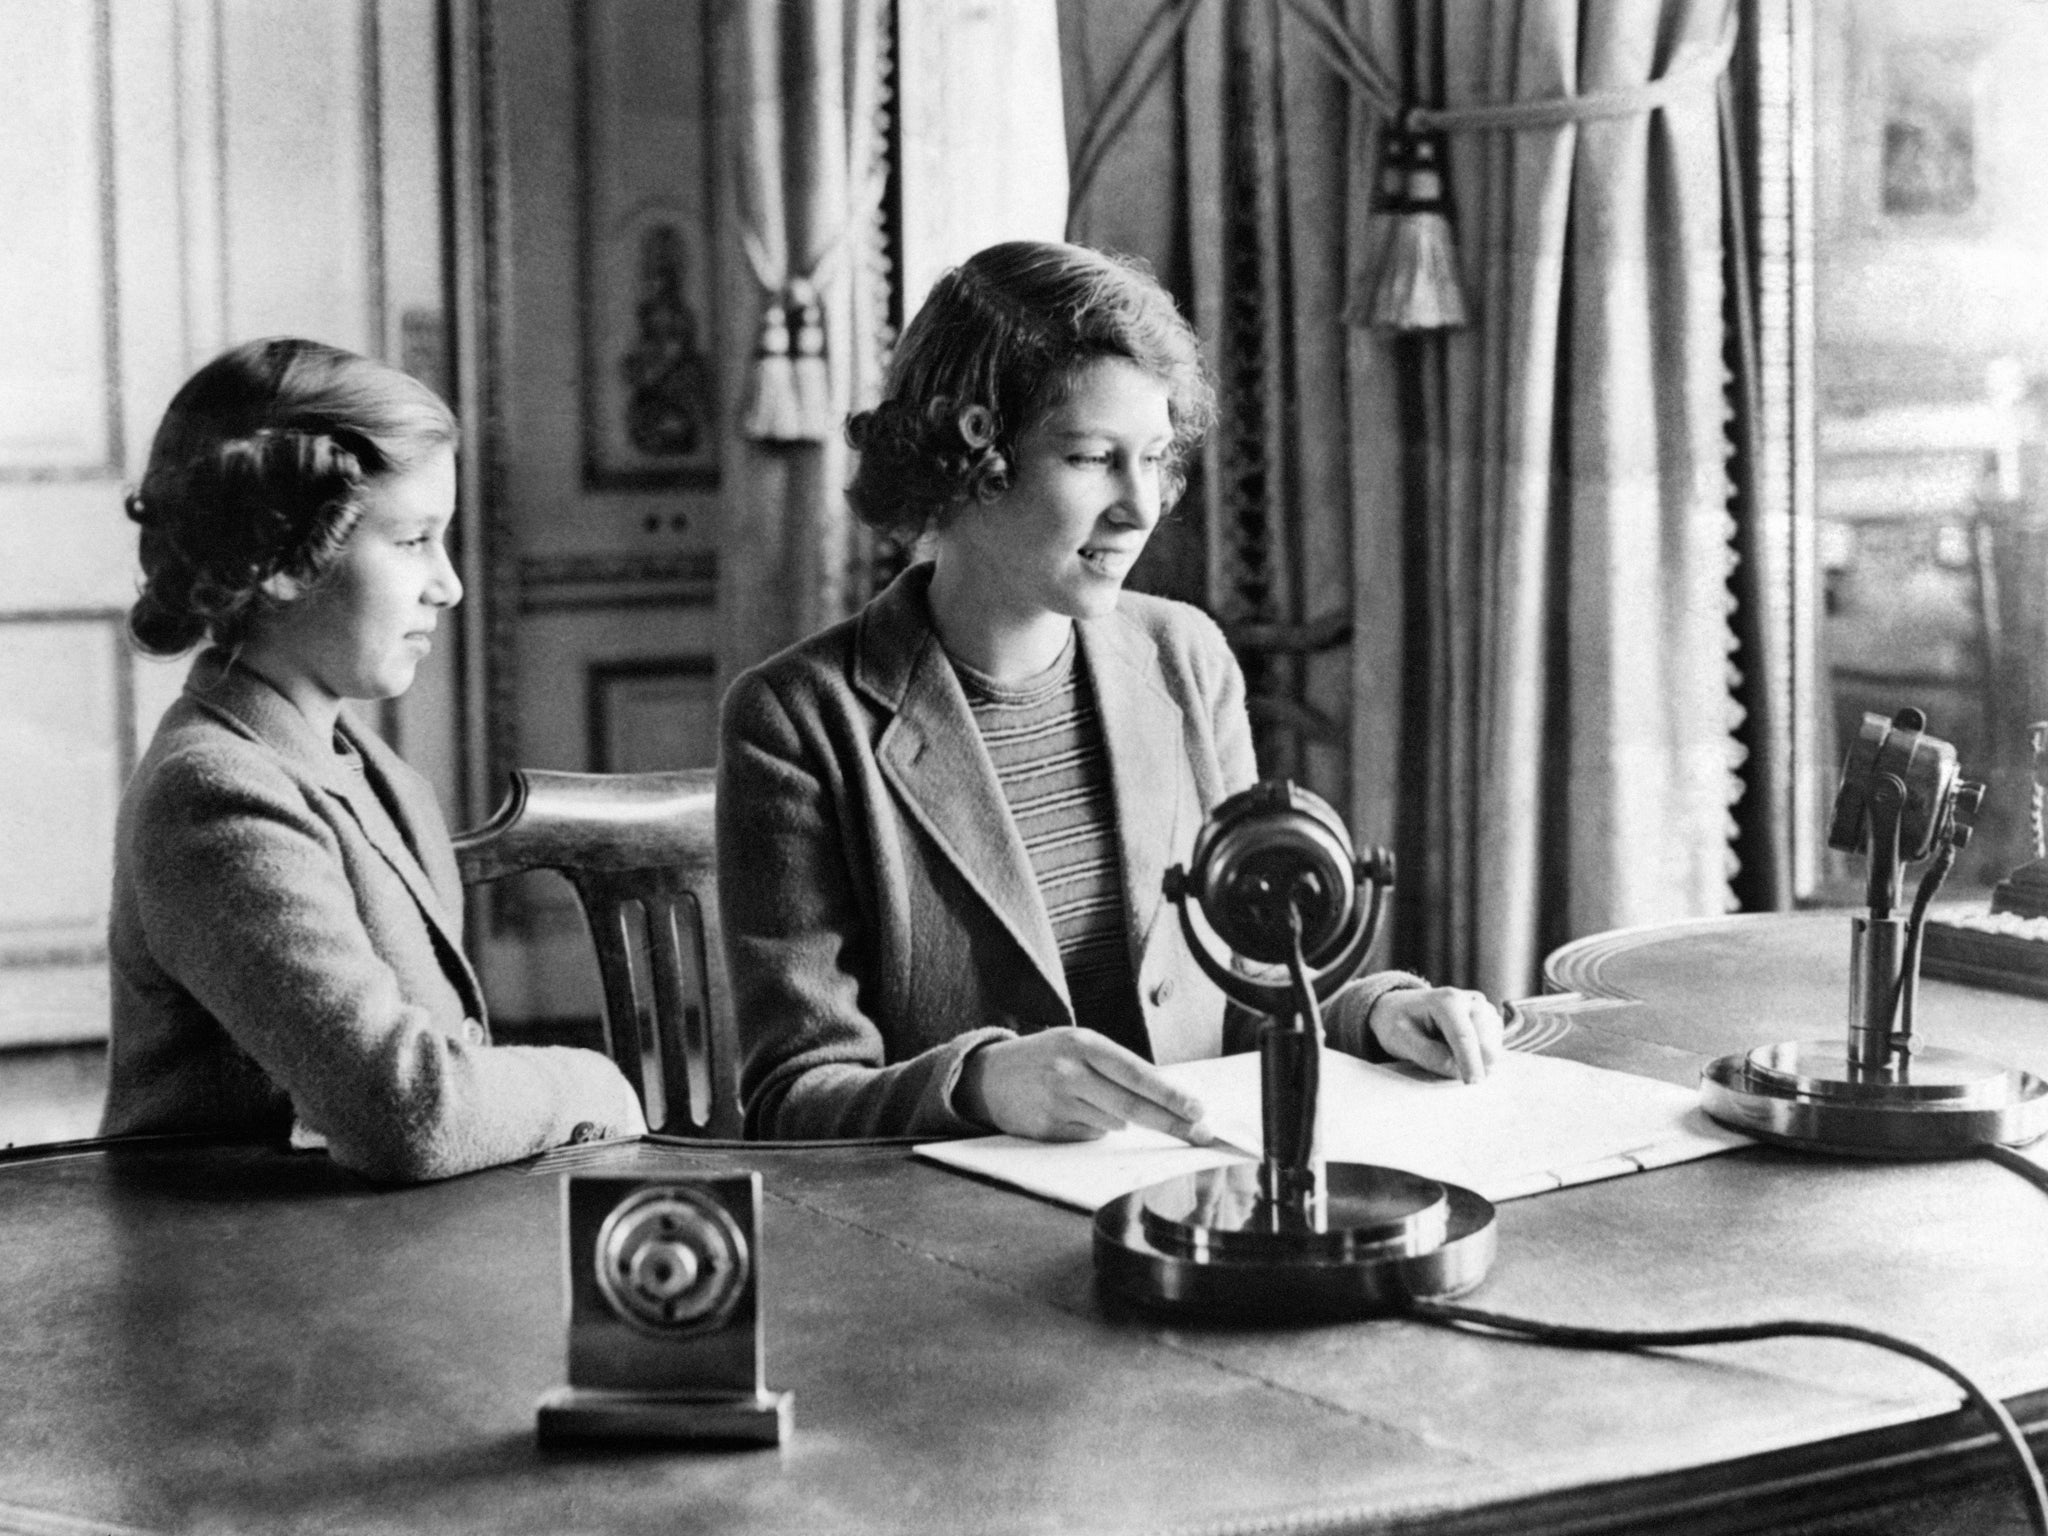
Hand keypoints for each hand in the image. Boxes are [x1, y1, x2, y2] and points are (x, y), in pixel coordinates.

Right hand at [956, 1028, 1213, 1142]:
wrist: (988, 1076)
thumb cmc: (1045, 1058)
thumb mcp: (1078, 1046)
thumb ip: (1116, 1067)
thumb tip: (1166, 1097)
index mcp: (1083, 1044)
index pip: (1137, 1073)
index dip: (1170, 1094)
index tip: (1198, 1109)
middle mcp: (1069, 1071)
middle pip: (1132, 1105)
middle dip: (1171, 1122)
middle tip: (1200, 1133)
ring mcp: (1057, 1103)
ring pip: (1113, 1123)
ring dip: (1119, 1119)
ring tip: (1090, 1100)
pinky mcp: (1048, 1130)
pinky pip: (1089, 1137)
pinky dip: (1093, 1129)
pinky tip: (1071, 1113)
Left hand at [1367, 987, 1503, 1082]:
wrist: (1400, 1007)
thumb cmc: (1398, 1022)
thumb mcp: (1401, 1039)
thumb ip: (1429, 1055)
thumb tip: (1458, 1071)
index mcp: (1447, 1001)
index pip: (1464, 1037)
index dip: (1470, 1062)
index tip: (1473, 1084)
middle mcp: (1471, 1000)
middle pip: (1486, 1043)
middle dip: (1473, 1062)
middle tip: (1444, 1064)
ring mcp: (1483, 1009)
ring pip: (1493, 1047)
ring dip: (1475, 1059)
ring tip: (1445, 1050)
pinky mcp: (1489, 1019)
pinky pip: (1493, 1047)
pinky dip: (1479, 1055)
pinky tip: (1457, 1049)